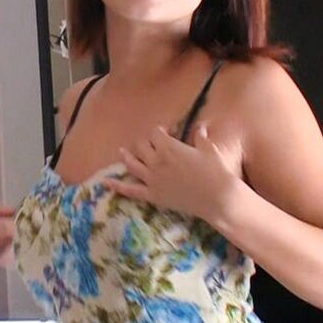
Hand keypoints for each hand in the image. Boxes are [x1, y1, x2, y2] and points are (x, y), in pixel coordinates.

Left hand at [103, 123, 247, 224]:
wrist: (217, 197)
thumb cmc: (215, 171)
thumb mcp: (209, 149)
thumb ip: (201, 137)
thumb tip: (202, 125)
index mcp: (169, 147)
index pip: (156, 133)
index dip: (161, 131)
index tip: (167, 132)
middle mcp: (156, 161)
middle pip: (141, 146)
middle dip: (145, 142)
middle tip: (149, 144)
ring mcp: (152, 179)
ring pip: (132, 164)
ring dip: (126, 156)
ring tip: (122, 152)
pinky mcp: (152, 195)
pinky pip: (130, 190)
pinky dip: (116, 186)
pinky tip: (105, 182)